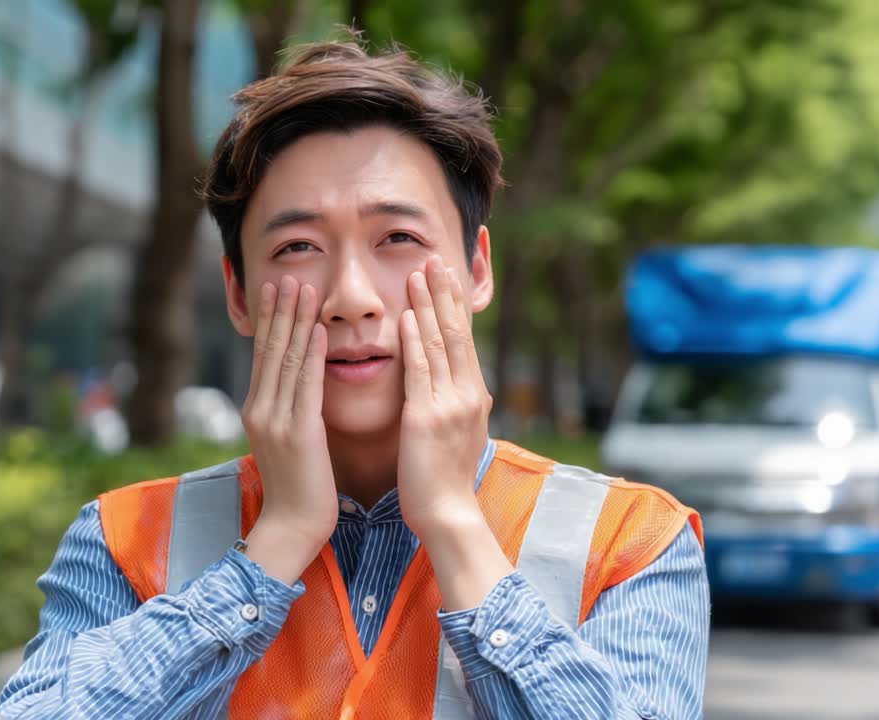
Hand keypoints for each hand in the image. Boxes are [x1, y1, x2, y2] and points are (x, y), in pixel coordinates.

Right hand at [240, 275, 335, 583]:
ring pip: (285, 360)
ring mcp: (276, 420)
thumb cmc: (300, 490)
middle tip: (288, 275)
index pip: (265, 356)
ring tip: (304, 288)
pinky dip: (310, 355)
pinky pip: (304, 385)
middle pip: (270, 349)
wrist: (293, 528)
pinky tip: (318, 331)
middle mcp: (260, 409)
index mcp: (258, 411)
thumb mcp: (290, 443)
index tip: (280, 289)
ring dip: (295, 321)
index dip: (273, 321)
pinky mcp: (297, 432)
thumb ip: (292, 413)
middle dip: (280, 310)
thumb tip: (301, 390)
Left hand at [396, 256, 492, 539]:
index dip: (454, 306)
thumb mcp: (457, 436)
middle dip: (444, 294)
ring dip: (426, 305)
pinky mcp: (427, 418)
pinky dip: (412, 340)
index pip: (463, 341)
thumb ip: (454, 407)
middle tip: (434, 259)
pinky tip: (404, 316)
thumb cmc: (445, 482)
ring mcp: (450, 404)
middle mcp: (468, 394)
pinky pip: (419, 371)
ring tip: (418, 274)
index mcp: (474, 397)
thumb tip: (455, 388)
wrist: (448, 515)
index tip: (446, 277)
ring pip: (438, 344)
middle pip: (456, 333)